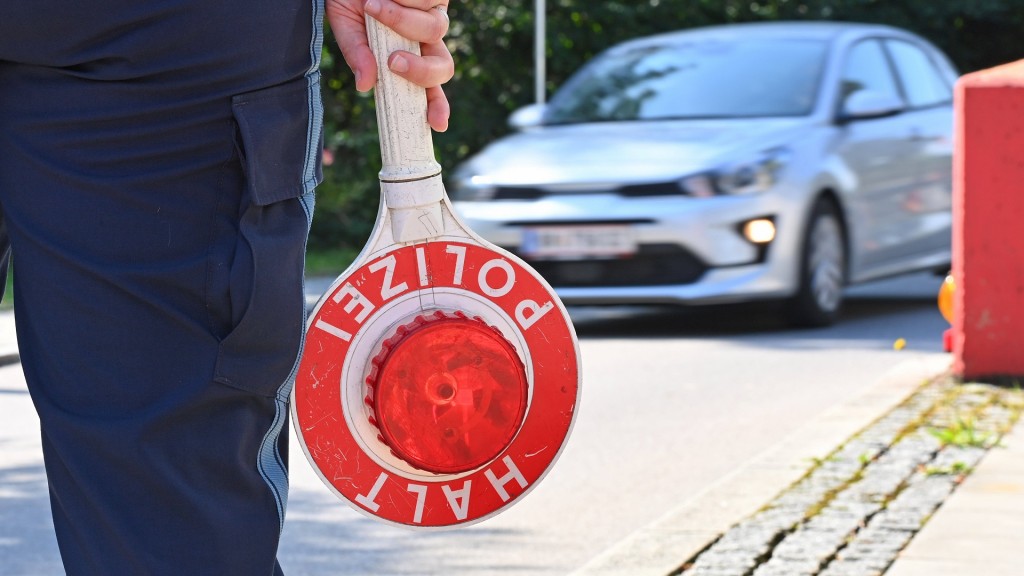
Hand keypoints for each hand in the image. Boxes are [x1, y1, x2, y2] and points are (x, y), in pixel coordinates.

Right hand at [328, 0, 453, 131]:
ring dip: (401, 21)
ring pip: (436, 30)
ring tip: (373, 4)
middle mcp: (426, 37)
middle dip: (421, 71)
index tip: (437, 123)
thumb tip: (365, 85)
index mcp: (407, 53)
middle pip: (444, 67)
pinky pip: (431, 1)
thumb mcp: (345, 23)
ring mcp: (436, 12)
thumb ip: (356, 53)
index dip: (436, 105)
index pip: (429, 87)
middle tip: (393, 62)